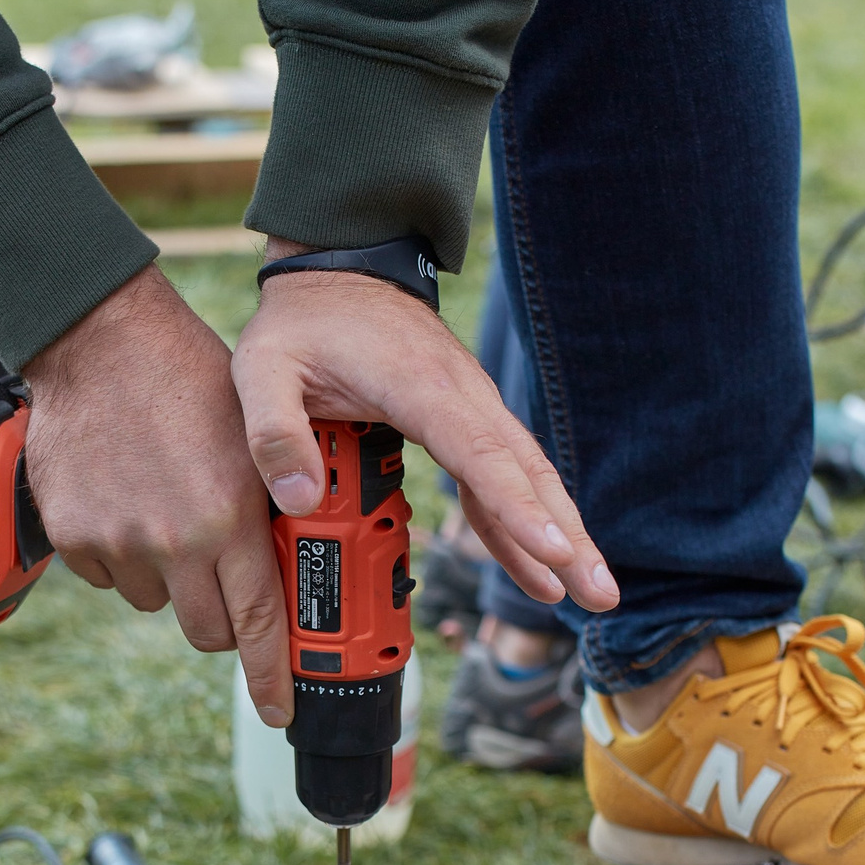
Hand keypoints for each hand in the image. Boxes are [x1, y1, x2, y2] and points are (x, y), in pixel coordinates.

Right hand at [20, 266, 298, 723]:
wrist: (101, 341)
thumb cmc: (189, 379)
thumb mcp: (253, 440)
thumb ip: (271, 509)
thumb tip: (292, 571)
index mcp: (229, 518)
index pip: (258, 623)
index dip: (271, 677)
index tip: (280, 711)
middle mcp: (173, 541)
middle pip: (206, 630)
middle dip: (221, 620)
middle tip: (221, 579)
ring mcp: (118, 543)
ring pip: (155, 601)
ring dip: (166, 576)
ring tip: (166, 508)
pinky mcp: (73, 537)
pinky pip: (108, 577)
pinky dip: (120, 553)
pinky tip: (126, 499)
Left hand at [232, 244, 617, 614]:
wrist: (335, 270)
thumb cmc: (301, 323)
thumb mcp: (263, 369)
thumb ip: (275, 432)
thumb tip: (302, 498)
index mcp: (418, 386)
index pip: (479, 455)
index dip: (518, 508)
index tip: (553, 551)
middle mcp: (462, 397)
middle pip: (527, 473)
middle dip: (568, 538)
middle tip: (601, 595)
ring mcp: (471, 407)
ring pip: (528, 476)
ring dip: (563, 536)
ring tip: (594, 594)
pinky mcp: (466, 420)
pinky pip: (504, 477)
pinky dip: (526, 522)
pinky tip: (543, 566)